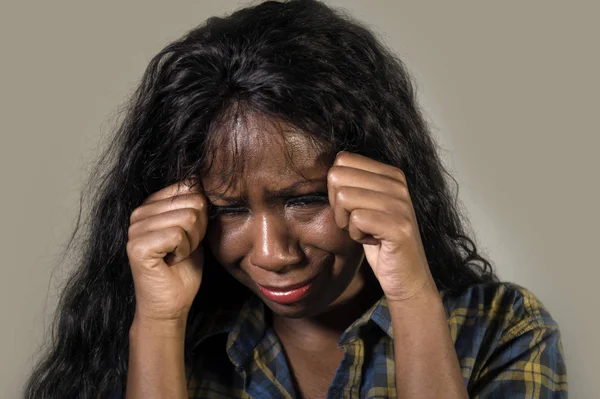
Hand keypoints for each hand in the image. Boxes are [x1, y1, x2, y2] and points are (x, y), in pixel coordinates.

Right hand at [126, 179, 206, 321]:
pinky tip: (172, 261)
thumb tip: (202, 181)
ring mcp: (135, 229)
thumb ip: (195, 206)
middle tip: (184, 248)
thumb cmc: (183, 269)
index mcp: (151, 204)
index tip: (191, 235)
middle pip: (193, 202)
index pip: (189, 186)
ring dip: (192, 242)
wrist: (171, 304)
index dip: (201, 213)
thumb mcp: (194, 231)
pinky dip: (184, 251)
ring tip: (177, 254)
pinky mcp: (137, 246)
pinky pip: (177, 234)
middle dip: (199, 229)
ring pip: (188, 218)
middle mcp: (139, 212)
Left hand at [327, 152, 435, 300]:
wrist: (407, 276)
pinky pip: (355, 219)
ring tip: (365, 232)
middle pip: (338, 176)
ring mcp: (400, 204)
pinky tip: (372, 241)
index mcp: (391, 174)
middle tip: (356, 222)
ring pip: (343, 197)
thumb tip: (331, 170)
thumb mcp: (367, 206)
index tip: (353, 208)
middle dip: (337, 205)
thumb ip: (354, 184)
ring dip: (346, 222)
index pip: (342, 160)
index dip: (336, 188)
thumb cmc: (381, 241)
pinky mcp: (398, 226)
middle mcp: (397, 184)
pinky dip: (355, 236)